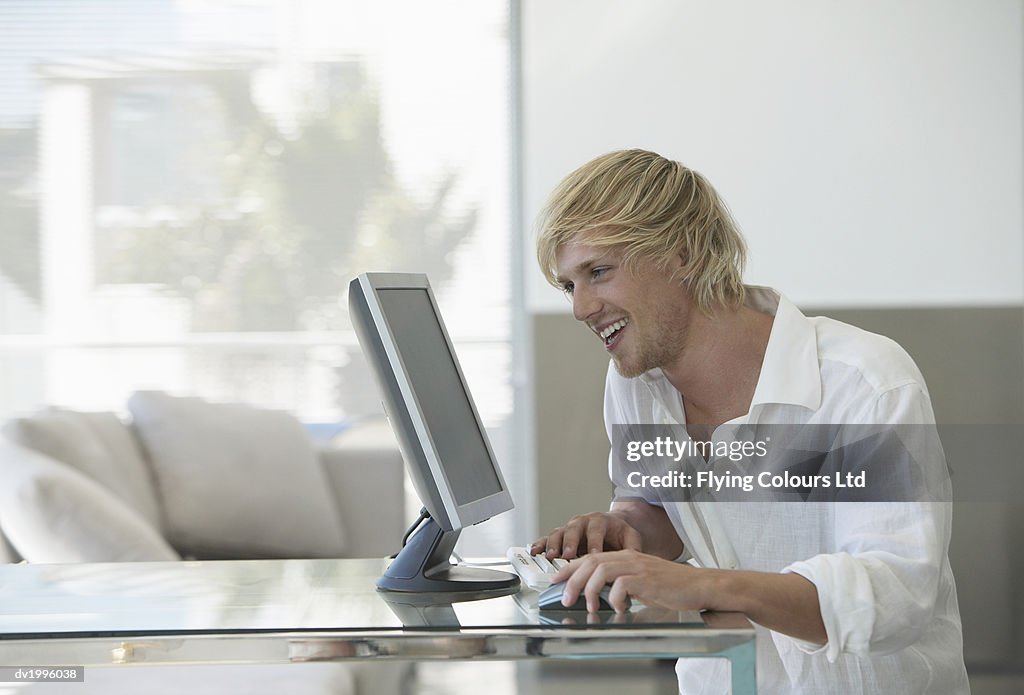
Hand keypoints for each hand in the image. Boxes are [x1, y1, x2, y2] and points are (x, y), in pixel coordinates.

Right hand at [530, 511, 641, 559]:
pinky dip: (540, 544)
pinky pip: (547, 538)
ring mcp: (569, 529)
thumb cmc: (619, 534)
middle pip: (574, 530)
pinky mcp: (560, 537)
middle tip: (568, 555)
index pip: (596, 531)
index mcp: (600, 521)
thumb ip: (633, 547)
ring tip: (552, 556)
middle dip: (571, 543)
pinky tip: (535, 551)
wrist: (611, 526)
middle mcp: (582, 522)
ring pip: (558, 533)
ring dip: (554, 545)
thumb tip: (636, 559)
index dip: (594, 543)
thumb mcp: (631, 537)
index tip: (593, 555)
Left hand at [551, 549, 712, 613]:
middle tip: (564, 597)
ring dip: (589, 591)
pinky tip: (621, 609)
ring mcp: (637, 566)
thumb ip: (621, 583)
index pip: (591, 557)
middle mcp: (629, 557)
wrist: (699, 585)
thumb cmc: (672, 587)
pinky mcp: (646, 579)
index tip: (555, 579)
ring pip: (600, 571)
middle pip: (590, 562)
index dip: (570, 568)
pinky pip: (620, 586)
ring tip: (590, 607)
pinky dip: (615, 599)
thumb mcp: (641, 582)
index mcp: (626, 556)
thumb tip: (599, 594)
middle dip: (572, 580)